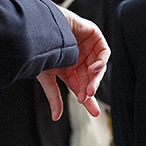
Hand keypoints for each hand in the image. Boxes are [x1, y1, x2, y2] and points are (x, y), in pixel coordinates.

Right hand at [37, 6, 109, 120]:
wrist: (41, 27)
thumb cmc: (41, 49)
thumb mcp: (48, 76)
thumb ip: (54, 96)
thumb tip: (56, 117)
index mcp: (67, 69)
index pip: (80, 87)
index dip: (88, 100)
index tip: (94, 113)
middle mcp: (78, 59)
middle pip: (90, 79)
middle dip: (90, 89)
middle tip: (87, 96)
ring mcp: (87, 48)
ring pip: (98, 68)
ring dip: (95, 79)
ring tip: (89, 86)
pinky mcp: (94, 36)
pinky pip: (103, 52)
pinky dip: (101, 62)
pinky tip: (94, 68)